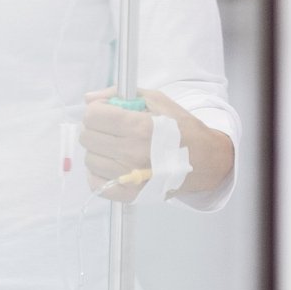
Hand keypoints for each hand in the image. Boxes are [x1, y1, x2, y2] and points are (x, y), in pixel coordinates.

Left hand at [80, 87, 226, 203]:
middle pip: (87, 137)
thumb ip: (121, 94)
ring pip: (89, 159)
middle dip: (97, 129)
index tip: (107, 112)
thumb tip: (89, 99)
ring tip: (116, 147)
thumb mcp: (158, 100)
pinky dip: (99, 172)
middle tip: (113, 129)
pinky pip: (95, 182)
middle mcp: (131, 153)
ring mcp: (128, 177)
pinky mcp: (127, 195)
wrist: (203, 161)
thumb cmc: (181, 128)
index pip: (93, 116)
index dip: (97, 110)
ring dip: (99, 150)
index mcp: (139, 127)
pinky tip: (113, 164)